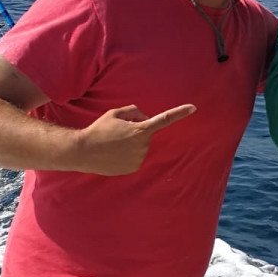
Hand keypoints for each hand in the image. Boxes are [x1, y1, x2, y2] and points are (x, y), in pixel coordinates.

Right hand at [75, 104, 195, 175]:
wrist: (84, 151)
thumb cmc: (99, 129)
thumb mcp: (116, 113)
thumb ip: (134, 111)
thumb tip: (144, 119)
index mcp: (141, 130)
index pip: (164, 119)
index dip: (179, 113)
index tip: (193, 108)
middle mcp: (143, 146)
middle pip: (146, 132)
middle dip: (137, 129)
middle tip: (118, 131)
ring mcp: (139, 159)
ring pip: (140, 145)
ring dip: (131, 142)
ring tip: (113, 143)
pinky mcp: (133, 168)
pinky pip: (135, 157)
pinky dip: (127, 154)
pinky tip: (114, 153)